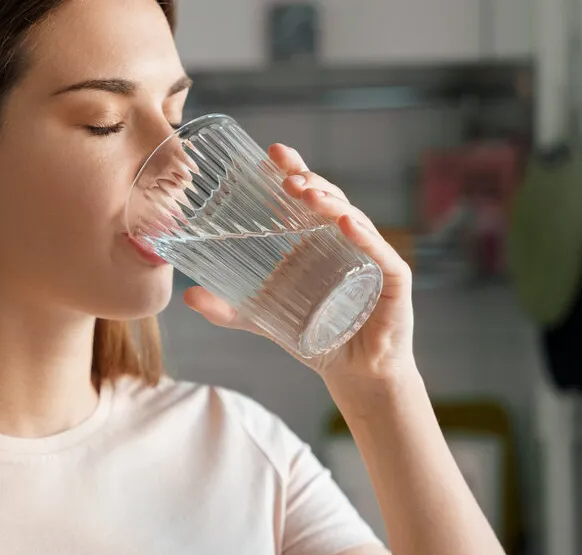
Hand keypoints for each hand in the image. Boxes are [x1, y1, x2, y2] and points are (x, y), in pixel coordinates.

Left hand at [184, 143, 416, 386]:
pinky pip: (380, 254)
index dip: (292, 172)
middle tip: (285, 174)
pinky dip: (365, 237)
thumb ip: (228, 309)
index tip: (271, 154)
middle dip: (309, 181)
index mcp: (318, 239)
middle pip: (330, 199)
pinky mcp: (393, 281)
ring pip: (354, 219)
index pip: (307, 196)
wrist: (355, 373)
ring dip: (331, 203)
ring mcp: (372, 256)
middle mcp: (347, 240)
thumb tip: (188, 297)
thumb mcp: (263, 320)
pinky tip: (346, 224)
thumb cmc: (316, 336)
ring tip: (307, 193)